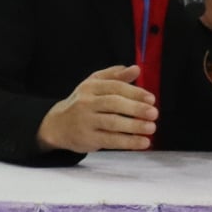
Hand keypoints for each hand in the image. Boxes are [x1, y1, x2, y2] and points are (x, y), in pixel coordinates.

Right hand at [37, 65, 157, 152]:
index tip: (151, 99)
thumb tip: (136, 69)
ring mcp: (86, 121)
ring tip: (151, 128)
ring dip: (134, 126)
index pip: (114, 87)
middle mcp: (86, 103)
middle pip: (114, 104)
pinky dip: (128, 142)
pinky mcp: (88, 139)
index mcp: (91, 87)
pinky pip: (110, 140)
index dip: (134, 92)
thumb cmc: (82, 103)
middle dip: (136, 108)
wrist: (57, 125)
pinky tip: (143, 142)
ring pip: (112, 123)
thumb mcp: (95, 84)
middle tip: (154, 113)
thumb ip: (116, 76)